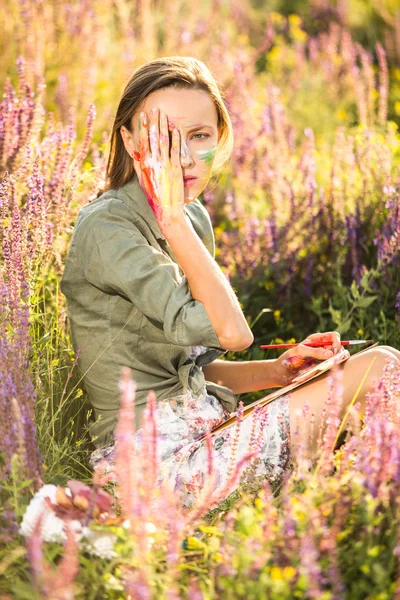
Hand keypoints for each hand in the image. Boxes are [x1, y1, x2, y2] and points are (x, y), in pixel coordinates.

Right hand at [136, 107, 184, 227]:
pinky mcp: (175, 168)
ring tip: (163, 113)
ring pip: (163, 140)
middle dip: (153, 121)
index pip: (141, 141)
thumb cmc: (153, 195)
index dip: (142, 127)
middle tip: (154, 108)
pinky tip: (175, 128)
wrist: (166, 209)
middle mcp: (152, 162)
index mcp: (143, 164)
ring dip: (163, 125)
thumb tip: (134, 152)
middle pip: (152, 137)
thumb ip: (138, 164)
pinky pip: (175, 149)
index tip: (142, 115)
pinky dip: (175, 137)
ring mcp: (164, 164)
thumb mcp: (142, 179)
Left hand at [275, 331, 341, 385]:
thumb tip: (331, 353)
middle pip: (338, 347)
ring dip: (337, 361)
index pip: (334, 336)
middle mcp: (322, 348)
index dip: (337, 342)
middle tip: (333, 361)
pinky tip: (329, 370)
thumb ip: (314, 351)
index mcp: (317, 340)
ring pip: (337, 357)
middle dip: (338, 352)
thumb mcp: (300, 352)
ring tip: (330, 366)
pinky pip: (332, 366)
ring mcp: (323, 358)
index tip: (334, 351)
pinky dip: (334, 368)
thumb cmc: (290, 359)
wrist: (282, 372)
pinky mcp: (322, 368)